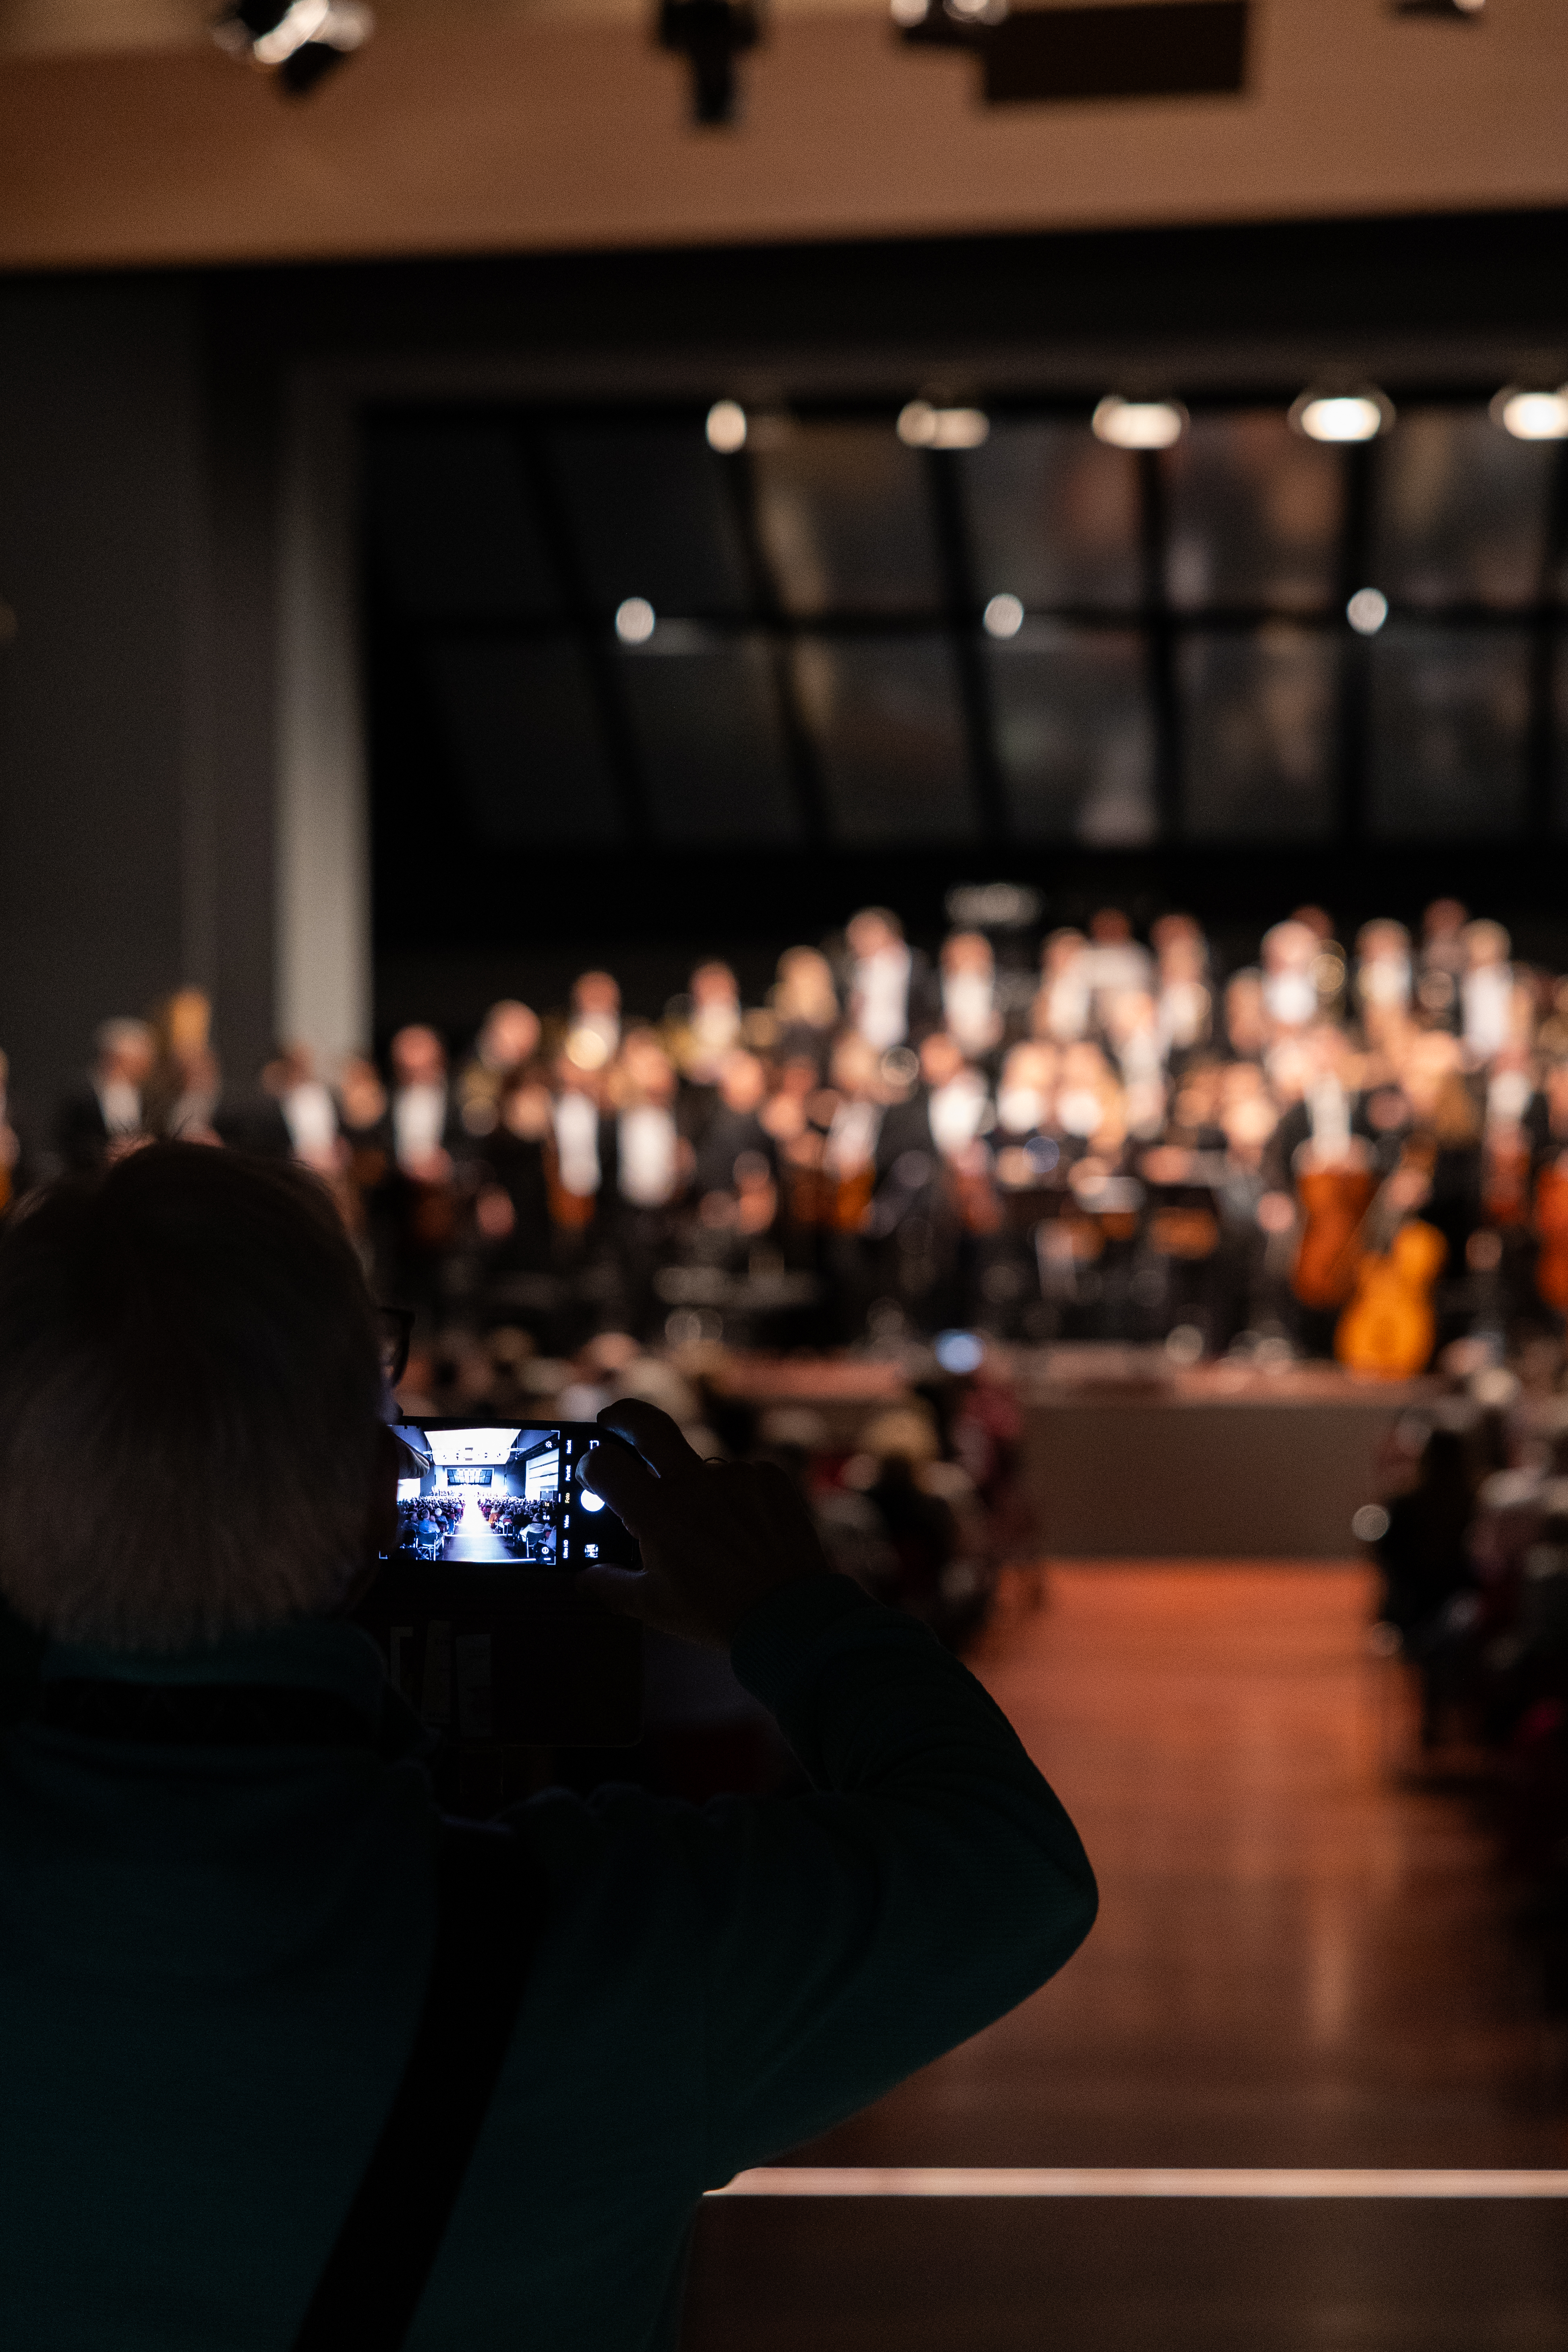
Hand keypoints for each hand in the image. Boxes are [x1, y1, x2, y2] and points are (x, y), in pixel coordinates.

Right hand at [577, 1399, 832, 1647]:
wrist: (790, 1615)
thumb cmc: (718, 1612)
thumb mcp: (652, 1606)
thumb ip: (609, 1585)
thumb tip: (586, 1576)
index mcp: (657, 1513)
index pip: (604, 1463)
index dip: (591, 1465)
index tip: (594, 1473)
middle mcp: (694, 1484)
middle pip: (647, 1422)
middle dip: (622, 1416)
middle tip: (613, 1422)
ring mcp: (735, 1475)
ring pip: (698, 1465)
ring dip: (693, 1486)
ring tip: (709, 1532)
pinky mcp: (768, 1477)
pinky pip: (739, 1475)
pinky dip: (733, 1495)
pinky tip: (740, 1528)